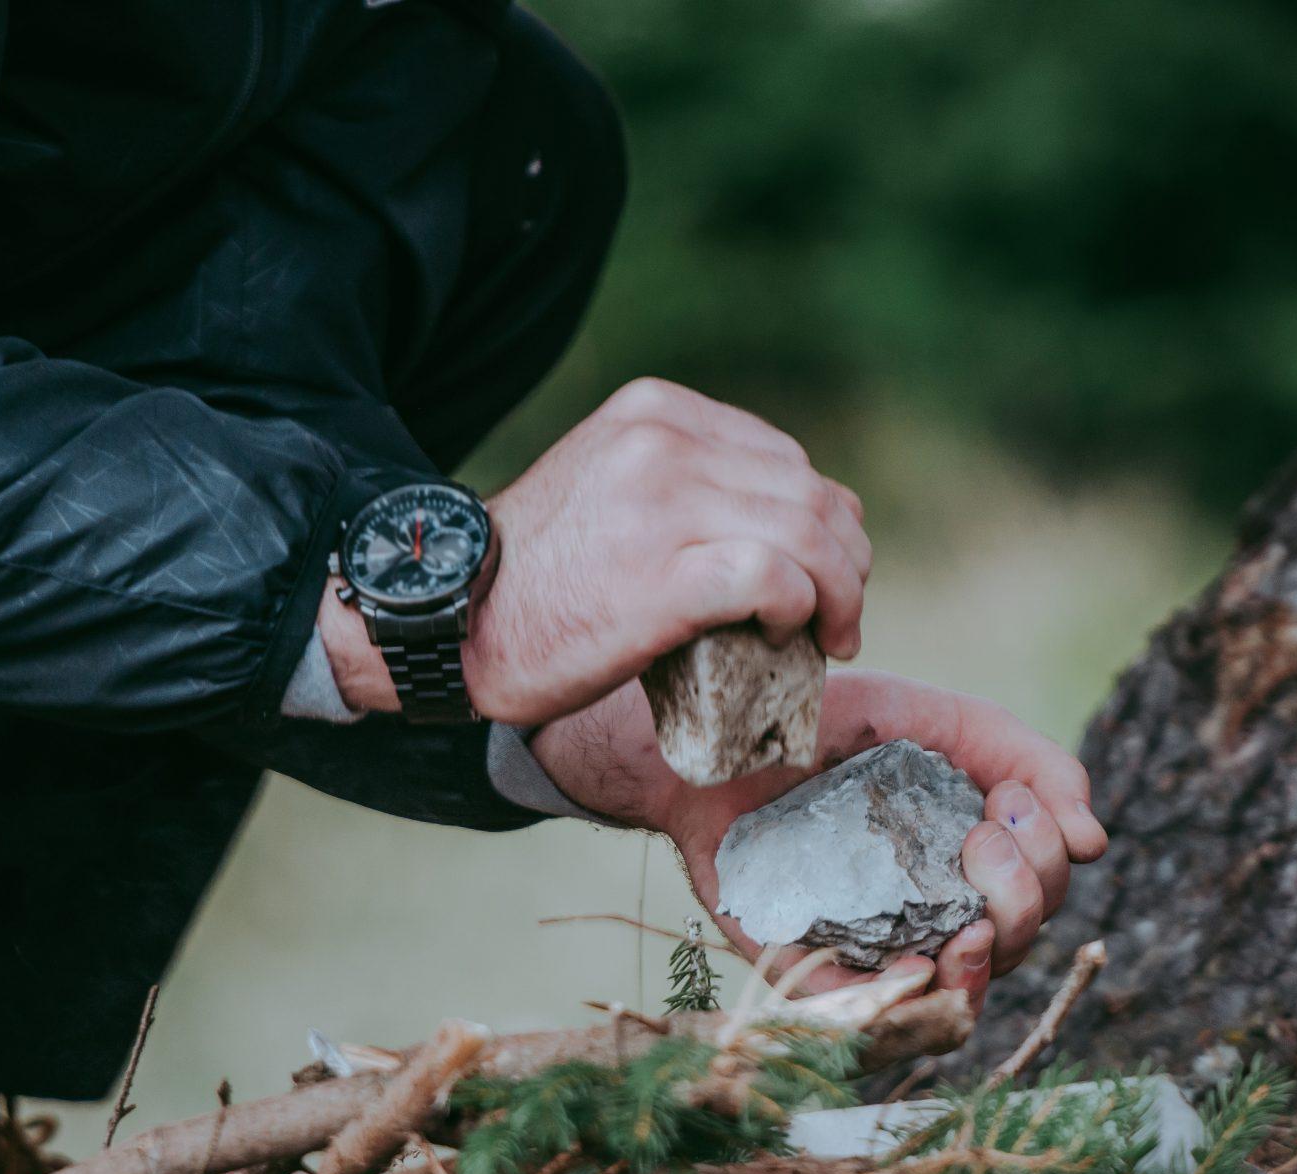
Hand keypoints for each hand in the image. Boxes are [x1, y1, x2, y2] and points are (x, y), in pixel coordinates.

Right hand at [423, 378, 862, 726]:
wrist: (450, 616)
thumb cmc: (538, 573)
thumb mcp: (610, 484)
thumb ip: (684, 481)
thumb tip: (788, 521)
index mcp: (656, 413)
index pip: (786, 459)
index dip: (825, 522)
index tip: (826, 574)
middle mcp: (662, 443)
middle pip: (808, 495)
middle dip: (846, 562)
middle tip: (843, 616)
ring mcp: (662, 505)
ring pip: (806, 534)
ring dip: (838, 593)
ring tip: (831, 636)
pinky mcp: (662, 576)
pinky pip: (773, 578)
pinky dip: (799, 608)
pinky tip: (788, 636)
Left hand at [530, 670, 1106, 1011]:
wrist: (722, 739)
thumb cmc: (836, 729)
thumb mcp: (947, 722)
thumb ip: (1032, 761)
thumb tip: (1095, 842)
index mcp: (972, 862)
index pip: (1046, 889)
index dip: (1047, 855)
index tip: (1009, 799)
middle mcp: (936, 915)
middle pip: (1022, 941)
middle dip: (1026, 893)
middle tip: (980, 834)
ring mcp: (879, 950)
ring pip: (968, 994)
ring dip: (991, 952)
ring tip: (970, 905)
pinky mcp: (817, 975)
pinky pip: (878, 1020)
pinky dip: (910, 1004)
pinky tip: (923, 962)